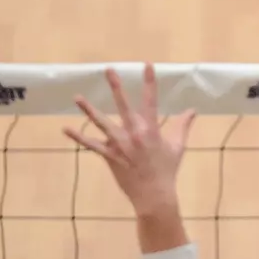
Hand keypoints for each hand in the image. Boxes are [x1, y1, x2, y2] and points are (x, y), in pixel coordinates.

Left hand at [65, 65, 196, 218]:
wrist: (154, 194)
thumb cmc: (167, 169)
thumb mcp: (178, 146)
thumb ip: (183, 125)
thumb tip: (192, 110)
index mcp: (151, 129)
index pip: (150, 100)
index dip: (149, 82)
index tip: (146, 65)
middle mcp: (133, 133)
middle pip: (123, 105)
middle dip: (116, 86)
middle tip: (108, 70)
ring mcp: (119, 144)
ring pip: (102, 123)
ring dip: (88, 110)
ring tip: (77, 97)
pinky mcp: (109, 155)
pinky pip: (91, 145)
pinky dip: (78, 137)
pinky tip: (66, 129)